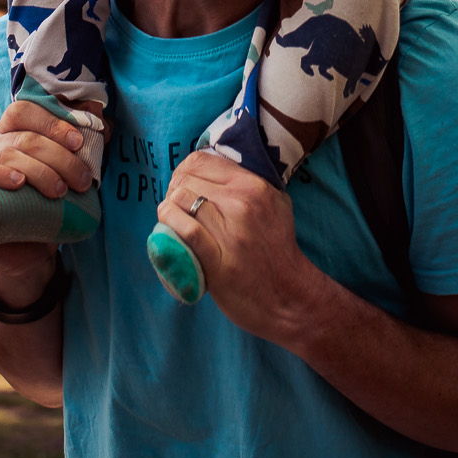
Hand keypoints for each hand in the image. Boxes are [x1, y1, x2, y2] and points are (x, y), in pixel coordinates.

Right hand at [0, 98, 102, 307]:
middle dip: (59, 156)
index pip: (26, 111)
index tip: (79, 142)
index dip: (53, 122)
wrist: (28, 251)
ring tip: (60, 190)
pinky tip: (19, 182)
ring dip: (39, 170)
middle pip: (24, 137)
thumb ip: (82, 151)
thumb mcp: (68, 176)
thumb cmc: (48, 206)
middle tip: (82, 180)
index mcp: (14, 131)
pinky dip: (1, 175)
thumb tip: (107, 127)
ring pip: (8, 153)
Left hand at [156, 151, 324, 344]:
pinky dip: (170, 224)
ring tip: (174, 219)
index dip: (184, 171)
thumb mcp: (276, 203)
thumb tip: (214, 166)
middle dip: (174, 189)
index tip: (184, 185)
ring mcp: (230, 232)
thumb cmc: (278, 250)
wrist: (289, 297)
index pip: (201, 160)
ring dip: (169, 208)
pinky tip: (168, 228)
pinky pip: (185, 230)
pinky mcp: (218, 260)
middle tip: (177, 206)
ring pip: (180, 199)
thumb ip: (249, 181)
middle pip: (186, 178)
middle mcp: (242, 204)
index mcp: (254, 186)